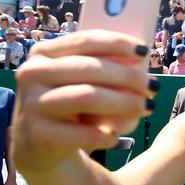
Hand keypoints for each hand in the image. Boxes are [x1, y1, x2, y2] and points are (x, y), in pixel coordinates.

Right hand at [11, 30, 156, 172]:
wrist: (40, 144)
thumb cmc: (71, 103)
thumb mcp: (82, 80)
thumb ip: (105, 65)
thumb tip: (140, 59)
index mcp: (44, 53)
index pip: (86, 40)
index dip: (118, 43)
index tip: (145, 52)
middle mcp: (32, 74)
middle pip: (90, 68)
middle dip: (129, 76)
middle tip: (153, 87)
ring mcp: (31, 104)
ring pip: (87, 96)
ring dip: (124, 103)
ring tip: (146, 107)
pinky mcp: (36, 134)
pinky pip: (81, 133)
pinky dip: (104, 134)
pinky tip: (115, 136)